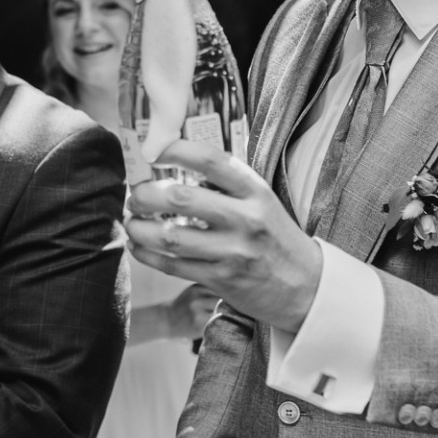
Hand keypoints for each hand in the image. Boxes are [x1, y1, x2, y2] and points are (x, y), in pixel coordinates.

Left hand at [126, 140, 323, 332]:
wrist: (305, 286)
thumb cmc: (274, 236)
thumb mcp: (261, 201)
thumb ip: (226, 183)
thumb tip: (174, 162)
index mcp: (255, 191)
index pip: (210, 161)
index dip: (175, 151)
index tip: (152, 151)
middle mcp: (245, 219)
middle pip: (181, 198)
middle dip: (146, 195)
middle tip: (135, 195)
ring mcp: (233, 252)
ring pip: (170, 237)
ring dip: (140, 228)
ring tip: (132, 222)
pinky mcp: (222, 281)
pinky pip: (173, 266)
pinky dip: (147, 255)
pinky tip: (139, 246)